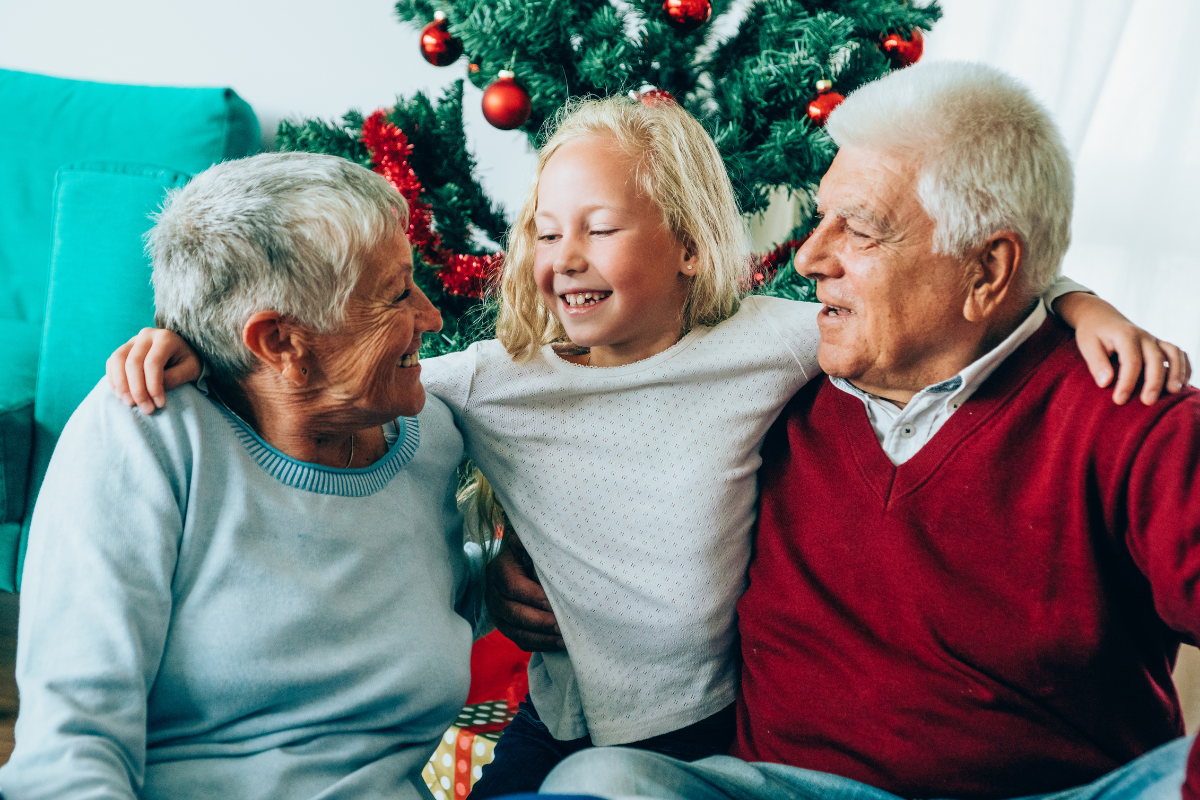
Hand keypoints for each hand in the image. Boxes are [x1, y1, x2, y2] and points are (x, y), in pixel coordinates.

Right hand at [105, 328, 201, 414]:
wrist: (181, 351)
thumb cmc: (188, 362)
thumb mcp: (191, 369)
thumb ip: (175, 377)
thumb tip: (153, 389)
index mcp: (165, 338)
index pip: (153, 363)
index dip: (154, 386)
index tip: (160, 404)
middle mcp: (146, 335)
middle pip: (133, 362)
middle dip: (137, 389)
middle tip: (146, 409)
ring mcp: (132, 340)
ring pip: (117, 360)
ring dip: (121, 385)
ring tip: (130, 403)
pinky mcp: (124, 349)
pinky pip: (112, 363)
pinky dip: (114, 380)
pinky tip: (122, 395)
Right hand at [485, 531, 564, 651]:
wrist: (518, 566)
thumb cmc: (529, 554)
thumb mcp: (528, 546)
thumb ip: (531, 544)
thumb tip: (531, 541)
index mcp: (498, 570)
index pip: (513, 586)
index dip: (534, 596)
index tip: (555, 603)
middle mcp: (493, 593)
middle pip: (513, 612)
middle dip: (540, 621)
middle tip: (562, 626)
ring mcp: (497, 613)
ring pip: (516, 632)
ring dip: (541, 638)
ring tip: (564, 639)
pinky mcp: (505, 627)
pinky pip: (520, 641)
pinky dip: (539, 644)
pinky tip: (557, 644)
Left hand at [1055, 293, 1191, 404]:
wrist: (1101, 316)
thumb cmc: (1092, 333)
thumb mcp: (1087, 345)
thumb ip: (1097, 363)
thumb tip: (1105, 383)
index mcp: (1125, 335)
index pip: (1131, 360)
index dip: (1127, 382)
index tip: (1119, 400)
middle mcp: (1143, 336)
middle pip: (1155, 358)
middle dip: (1154, 381)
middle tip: (1148, 402)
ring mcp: (1154, 339)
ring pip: (1173, 353)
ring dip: (1176, 372)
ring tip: (1173, 392)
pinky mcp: (1159, 344)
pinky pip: (1178, 353)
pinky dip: (1184, 367)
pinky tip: (1182, 384)